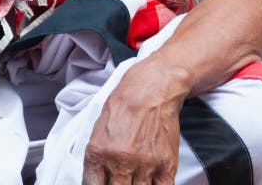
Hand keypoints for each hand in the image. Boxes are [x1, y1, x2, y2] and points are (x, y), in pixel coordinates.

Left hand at [82, 59, 186, 184]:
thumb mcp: (98, 130)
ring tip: (134, 176)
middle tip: (120, 178)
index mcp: (98, 153)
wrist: (151, 88)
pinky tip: (150, 181)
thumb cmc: (125, 104)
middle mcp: (120, 161)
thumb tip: (95, 182)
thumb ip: (96, 160)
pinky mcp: (166, 165)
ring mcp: (144, 165)